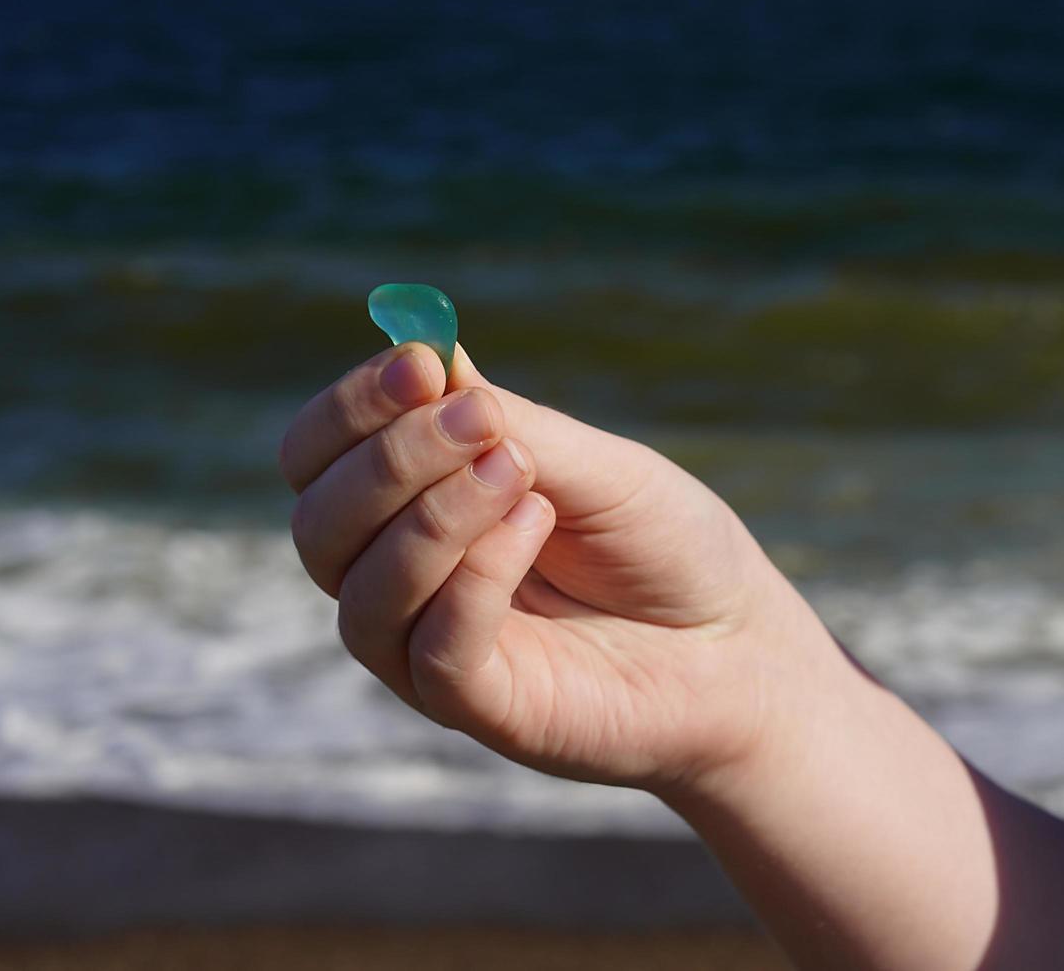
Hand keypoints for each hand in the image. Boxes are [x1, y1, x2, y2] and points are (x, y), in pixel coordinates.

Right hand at [279, 342, 852, 794]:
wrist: (743, 645)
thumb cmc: (666, 547)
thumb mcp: (595, 466)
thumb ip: (511, 424)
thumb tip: (429, 355)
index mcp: (413, 513)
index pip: (319, 461)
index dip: (352, 409)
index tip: (418, 362)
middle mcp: (405, 585)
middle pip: (319, 525)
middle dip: (388, 459)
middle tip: (480, 418)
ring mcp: (435, 653)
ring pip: (363, 592)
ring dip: (432, 515)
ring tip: (524, 473)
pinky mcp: (484, 708)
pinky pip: (434, 649)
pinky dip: (474, 578)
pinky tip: (536, 525)